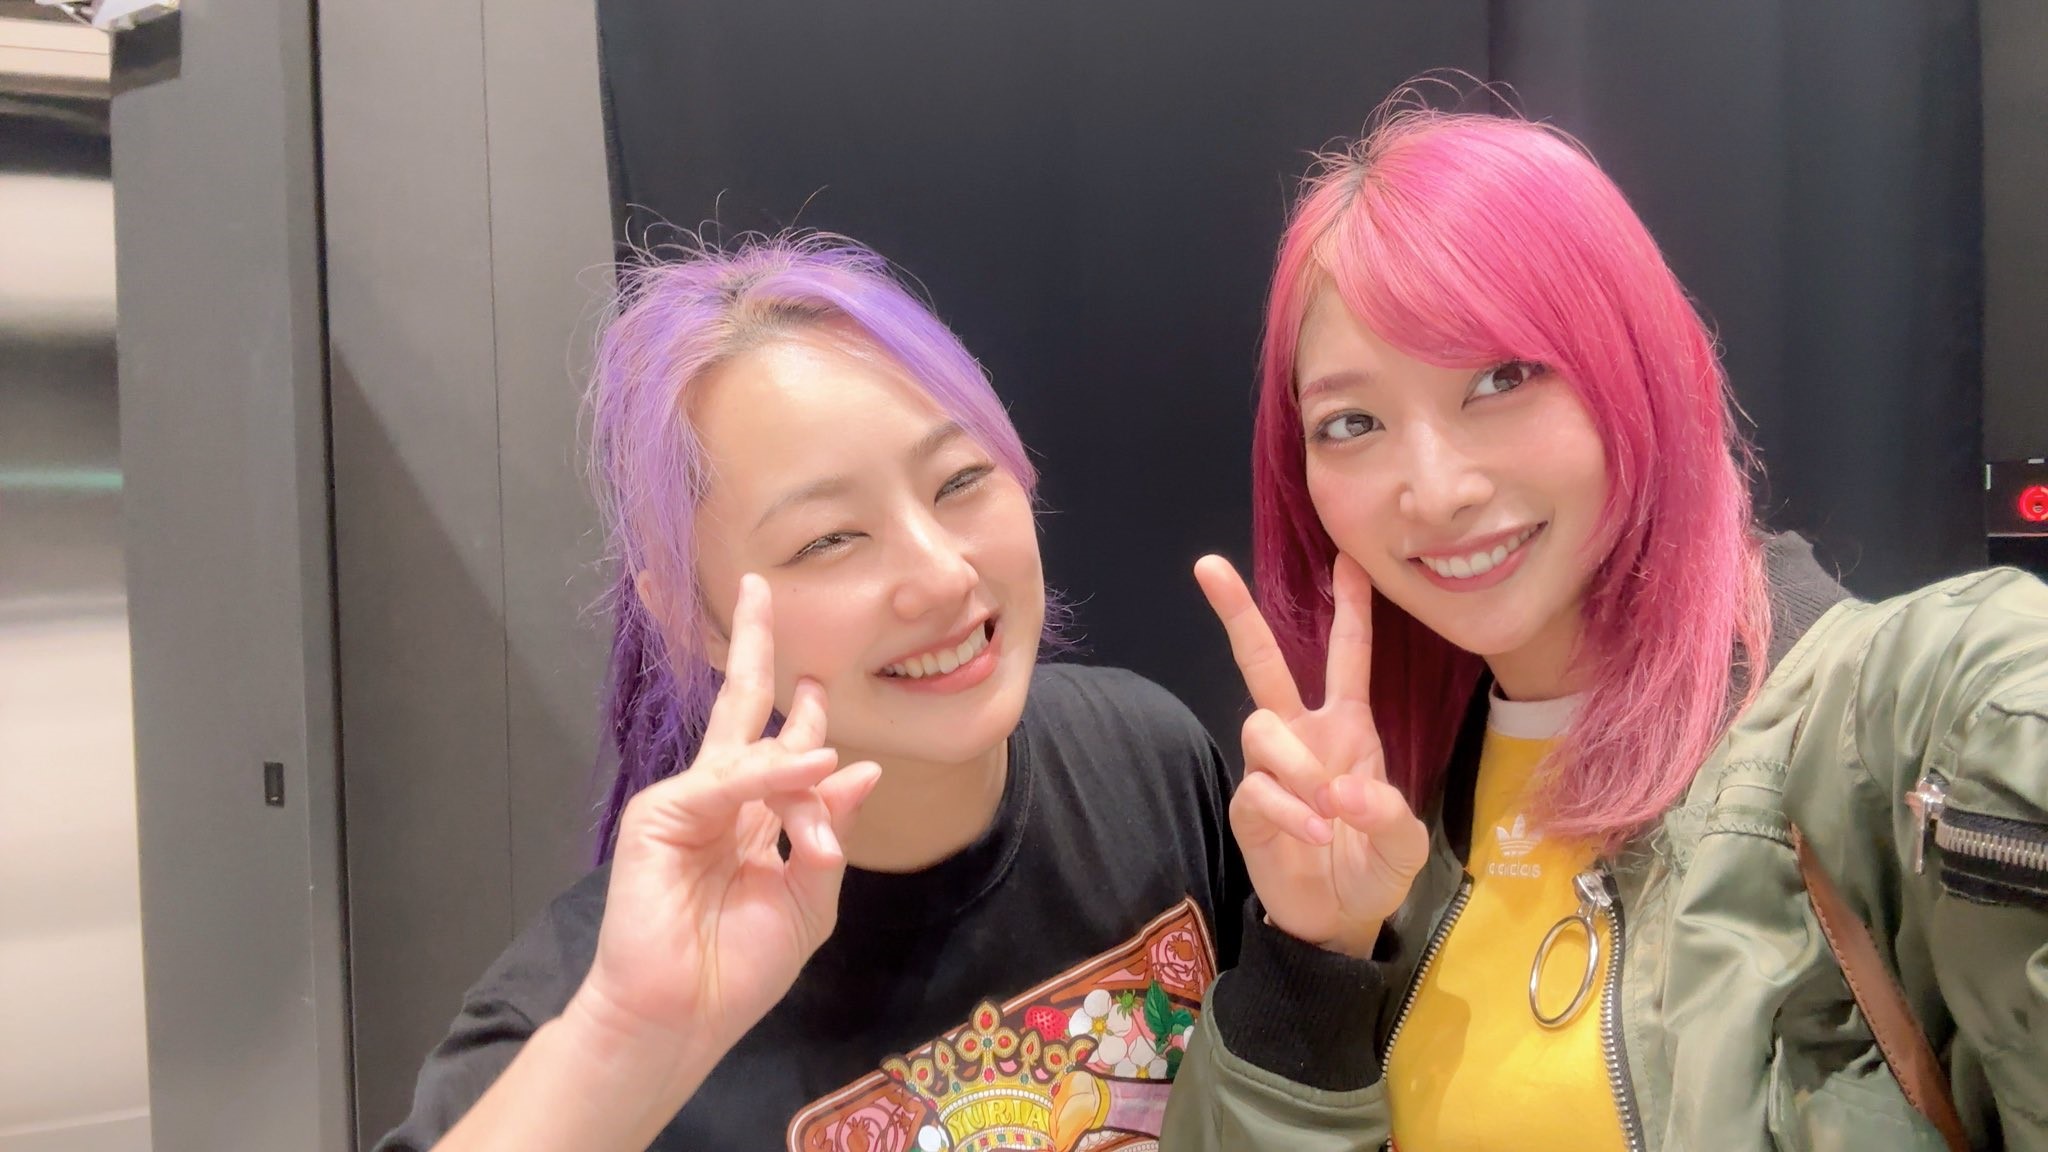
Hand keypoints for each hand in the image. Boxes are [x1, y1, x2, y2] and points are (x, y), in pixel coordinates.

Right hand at [568, 573, 880, 1064]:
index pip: (776, 749)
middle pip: (737, 709)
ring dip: (801, 770)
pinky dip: (772, 776)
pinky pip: (728, 782)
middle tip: (762, 590)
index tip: (822, 681)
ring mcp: (684, 804)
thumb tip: (861, 771)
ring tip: (827, 785)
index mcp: (746, 820)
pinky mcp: (659, 815)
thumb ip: (830, 832)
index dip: (805, 717)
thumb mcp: (808, 897)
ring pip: (756, 758)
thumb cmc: (739, 968)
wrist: (682, 1017)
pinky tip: (812, 769)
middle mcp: (714, 801)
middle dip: (752, 649)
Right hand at [1195, 553, 1428, 956]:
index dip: (1349, 610)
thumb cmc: (1373, 868)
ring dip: (1297, 766)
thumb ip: (1387, 813)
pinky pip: (1257, 787)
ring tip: (1329, 812)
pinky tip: (1315, 834)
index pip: (1347, 657)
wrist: (1338, 921)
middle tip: (1208, 564)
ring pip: (1261, 726)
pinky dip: (1290, 809)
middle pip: (1263, 662)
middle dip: (1239, 613)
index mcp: (1348, 728)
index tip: (1345, 560)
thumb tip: (1343, 788)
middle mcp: (1303, 735)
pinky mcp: (1248, 806)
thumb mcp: (1405, 843)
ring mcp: (1270, 769)